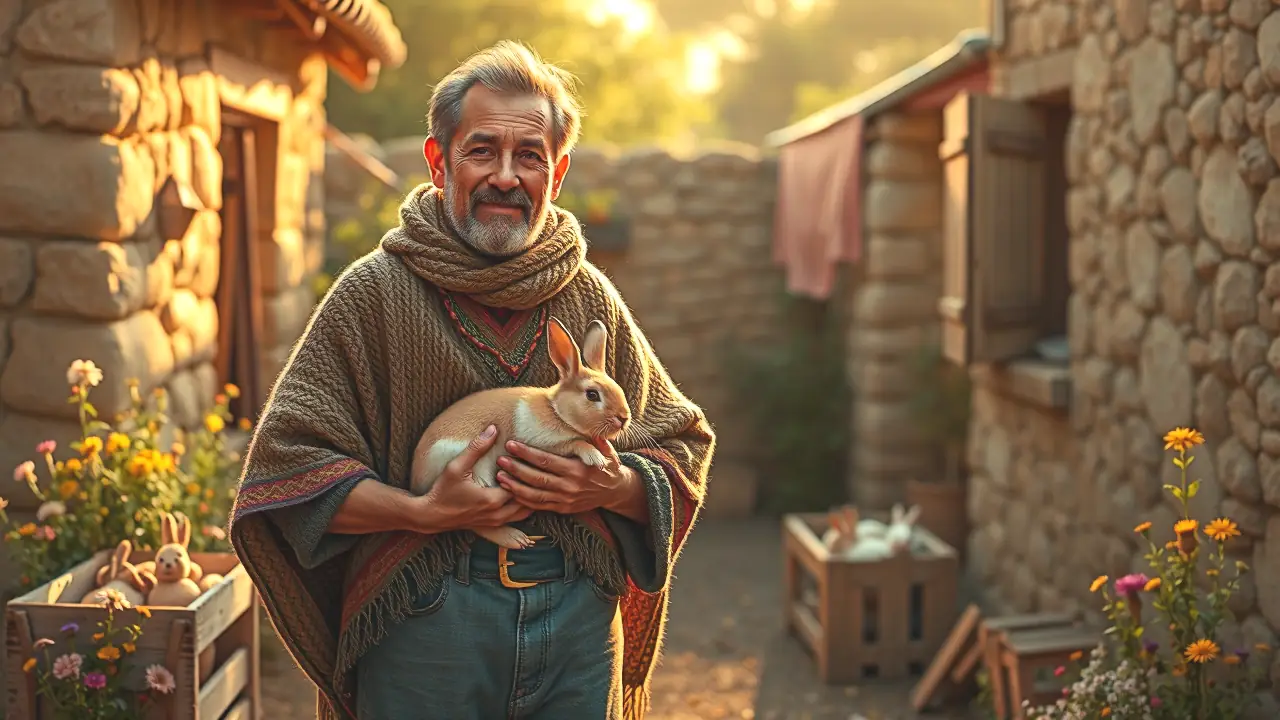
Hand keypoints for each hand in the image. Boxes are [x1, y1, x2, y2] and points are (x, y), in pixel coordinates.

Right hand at [415, 425, 532, 533]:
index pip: (520, 485)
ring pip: (523, 513)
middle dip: (530, 486)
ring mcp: (495, 522)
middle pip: (527, 501)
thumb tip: (493, 429)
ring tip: (530, 482)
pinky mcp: (492, 525)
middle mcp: (497, 514)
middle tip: (533, 470)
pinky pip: (515, 519)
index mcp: (492, 500)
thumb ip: (476, 448)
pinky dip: (521, 508)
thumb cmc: (442, 491)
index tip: (524, 459)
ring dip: (528, 499)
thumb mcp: (456, 467)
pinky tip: (521, 496)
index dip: (524, 471)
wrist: (430, 516)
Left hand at [496, 440, 632, 514]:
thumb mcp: (606, 450)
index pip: (546, 461)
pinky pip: (539, 506)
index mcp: (577, 469)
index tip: (512, 444)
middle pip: (536, 478)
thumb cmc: (607, 465)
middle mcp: (569, 486)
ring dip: (515, 486)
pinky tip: (511, 492)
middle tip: (500, 459)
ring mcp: (565, 499)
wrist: (616, 491)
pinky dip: (523, 500)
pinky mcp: (562, 508)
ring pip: (534, 495)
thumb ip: (595, 438)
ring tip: (499, 477)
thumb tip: (590, 422)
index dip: (527, 453)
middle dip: (516, 469)